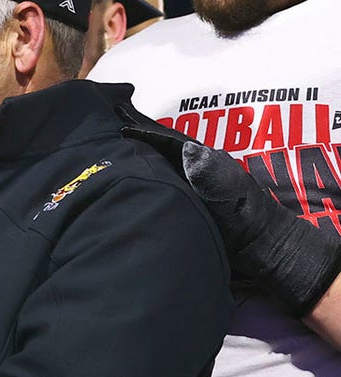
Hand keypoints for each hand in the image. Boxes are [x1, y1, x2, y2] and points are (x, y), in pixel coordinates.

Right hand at [128, 125, 340, 314]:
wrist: (261, 248)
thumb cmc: (244, 219)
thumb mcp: (224, 192)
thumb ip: (206, 170)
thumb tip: (187, 149)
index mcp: (206, 160)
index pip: (169, 141)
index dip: (144, 134)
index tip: (119, 129)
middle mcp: (200, 168)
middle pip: (165, 151)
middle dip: (141, 143)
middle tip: (115, 137)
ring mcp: (198, 186)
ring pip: (165, 168)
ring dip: (144, 163)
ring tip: (119, 160)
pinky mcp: (195, 204)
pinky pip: (167, 187)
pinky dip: (151, 182)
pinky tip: (138, 187)